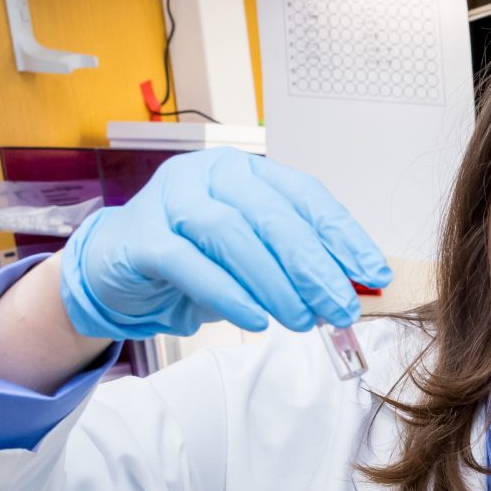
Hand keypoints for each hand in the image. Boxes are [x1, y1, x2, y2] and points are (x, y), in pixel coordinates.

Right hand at [57, 150, 391, 340]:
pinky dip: (227, 293)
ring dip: (274, 282)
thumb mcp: (253, 255)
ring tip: (302, 319)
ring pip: (232, 235)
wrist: (117, 268)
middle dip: (313, 265)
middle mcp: (210, 174)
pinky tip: (254, 319)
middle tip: (341, 306)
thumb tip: (350, 291)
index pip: (306, 196)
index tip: (373, 273)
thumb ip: (296, 263)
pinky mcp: (141, 236)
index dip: (343, 235)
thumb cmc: (196, 257)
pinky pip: (188, 263)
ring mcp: (171, 199)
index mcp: (247, 171)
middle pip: (272, 216)